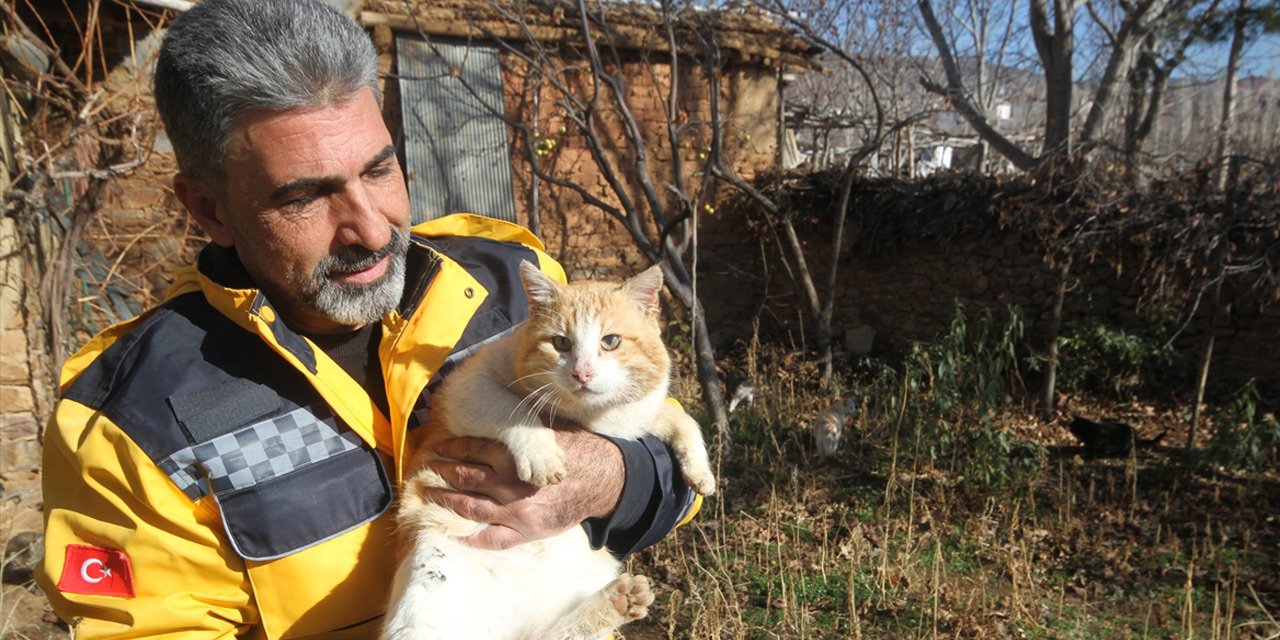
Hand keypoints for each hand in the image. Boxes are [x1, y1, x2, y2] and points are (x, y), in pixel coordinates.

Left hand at [423, 428, 624, 549]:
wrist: (607, 480)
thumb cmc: (579, 450)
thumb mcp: (549, 431)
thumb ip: (523, 428)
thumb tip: (500, 410)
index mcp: (513, 456)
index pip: (471, 450)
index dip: (450, 448)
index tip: (438, 447)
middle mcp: (509, 484)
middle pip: (464, 478)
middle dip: (441, 473)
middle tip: (427, 470)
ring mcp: (516, 511)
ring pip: (469, 507)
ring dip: (445, 501)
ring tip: (430, 496)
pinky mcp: (526, 531)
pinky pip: (493, 540)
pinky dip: (471, 539)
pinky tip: (455, 534)